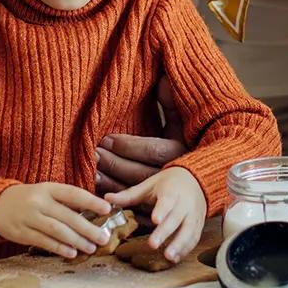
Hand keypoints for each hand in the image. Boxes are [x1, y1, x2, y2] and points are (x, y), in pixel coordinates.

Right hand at [0, 183, 112, 257]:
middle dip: (88, 228)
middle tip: (104, 237)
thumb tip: (94, 214)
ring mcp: (29, 217)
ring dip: (77, 241)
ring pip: (57, 231)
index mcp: (48, 188)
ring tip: (91, 248)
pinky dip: (59, 248)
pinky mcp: (21, 232)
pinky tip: (72, 253)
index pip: (73, 194)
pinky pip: (43, 241)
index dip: (91, 201)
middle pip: (67, 216)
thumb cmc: (29, 199)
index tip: (107, 209)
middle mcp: (39, 201)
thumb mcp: (46, 193)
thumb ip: (66, 202)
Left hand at [95, 76, 188, 193]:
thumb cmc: (186, 146)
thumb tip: (163, 79)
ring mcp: (161, 195)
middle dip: (112, 162)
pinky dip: (110, 195)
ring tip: (90, 165)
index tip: (106, 138)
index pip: (150, 150)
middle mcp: (170, 176)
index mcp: (179, 154)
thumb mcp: (182, 125)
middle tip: (93, 151)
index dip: (126, 146)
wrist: (197, 182)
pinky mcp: (151, 208)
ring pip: (131, 189)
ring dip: (108, 179)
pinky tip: (95, 184)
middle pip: (137, 172)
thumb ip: (171, 104)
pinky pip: (128, 204)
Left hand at [108, 166, 205, 261]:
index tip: (155, 220)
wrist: (195, 180)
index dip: (162, 211)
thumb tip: (107, 199)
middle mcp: (185, 203)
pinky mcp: (198, 225)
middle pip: (176, 219)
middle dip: (165, 232)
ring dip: (179, 245)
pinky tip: (175, 259)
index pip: (167, 201)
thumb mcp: (149, 185)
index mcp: (172, 191)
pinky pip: (194, 238)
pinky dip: (186, 249)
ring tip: (168, 257)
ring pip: (189, 231)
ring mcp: (194, 215)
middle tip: (153, 245)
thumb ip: (129, 195)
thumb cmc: (168, 184)